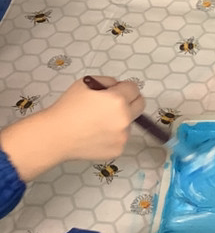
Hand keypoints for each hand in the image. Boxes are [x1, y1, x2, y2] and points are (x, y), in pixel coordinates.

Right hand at [0, 76, 144, 179]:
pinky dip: (112, 136)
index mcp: (117, 99)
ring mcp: (122, 136)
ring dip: (119, 120)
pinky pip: (120, 138)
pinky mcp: (118, 150)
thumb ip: (107, 81)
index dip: (124, 88)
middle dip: (130, 101)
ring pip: (129, 123)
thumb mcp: (84, 83)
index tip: (116, 91)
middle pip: (140, 105)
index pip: (134, 88)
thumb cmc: (67, 108)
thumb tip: (118, 87)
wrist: (55, 135)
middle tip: (114, 105)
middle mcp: (124, 118)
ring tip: (97, 123)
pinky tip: (95, 135)